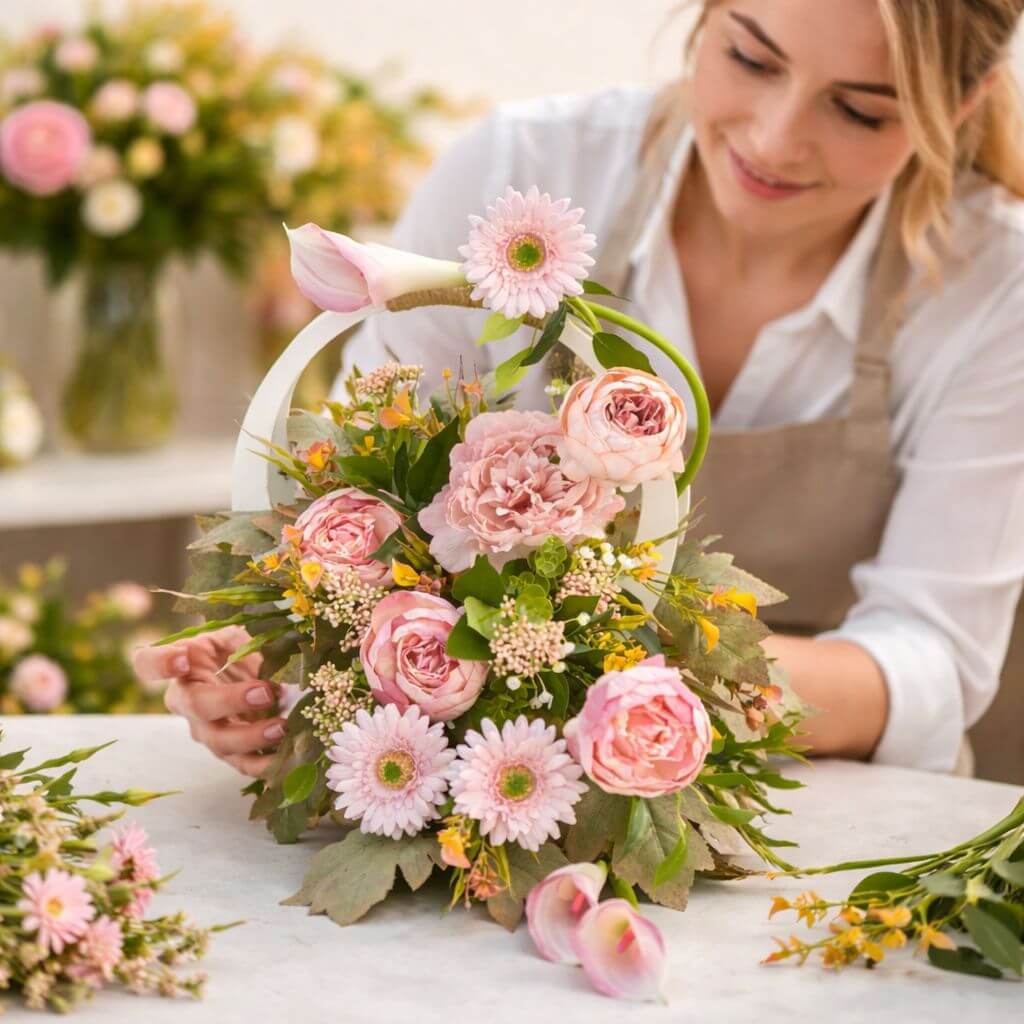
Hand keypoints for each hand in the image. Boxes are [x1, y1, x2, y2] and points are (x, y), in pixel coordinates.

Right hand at [133, 625, 285, 778]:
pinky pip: (243, 763)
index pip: (148, 663)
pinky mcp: (231, 752)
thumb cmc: (236, 652)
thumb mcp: (235, 636)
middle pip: (197, 707)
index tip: (182, 659)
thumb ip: (240, 637)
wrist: (252, 679)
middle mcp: (187, 702)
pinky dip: (266, 765)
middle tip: (265, 692)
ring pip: (220, 741)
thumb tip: (258, 643)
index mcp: (182, 667)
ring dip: (253, 736)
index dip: (160, 663)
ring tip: (282, 727)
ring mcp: (207, 730)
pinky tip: (289, 759)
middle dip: (231, 701)